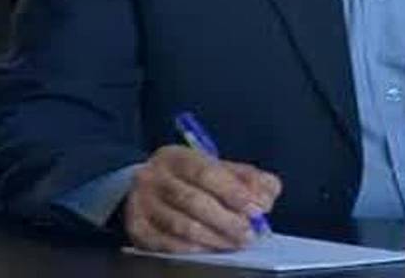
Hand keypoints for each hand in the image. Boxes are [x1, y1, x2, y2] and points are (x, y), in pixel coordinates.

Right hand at [123, 145, 280, 252]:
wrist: (144, 186)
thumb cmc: (188, 177)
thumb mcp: (215, 167)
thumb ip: (246, 177)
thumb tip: (268, 194)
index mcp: (177, 156)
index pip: (206, 173)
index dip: (234, 192)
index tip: (257, 208)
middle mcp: (154, 177)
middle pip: (193, 201)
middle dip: (227, 220)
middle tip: (249, 233)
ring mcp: (141, 204)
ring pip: (181, 226)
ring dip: (214, 238)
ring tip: (236, 242)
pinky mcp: (136, 228)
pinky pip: (166, 244)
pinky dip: (193, 248)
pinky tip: (211, 248)